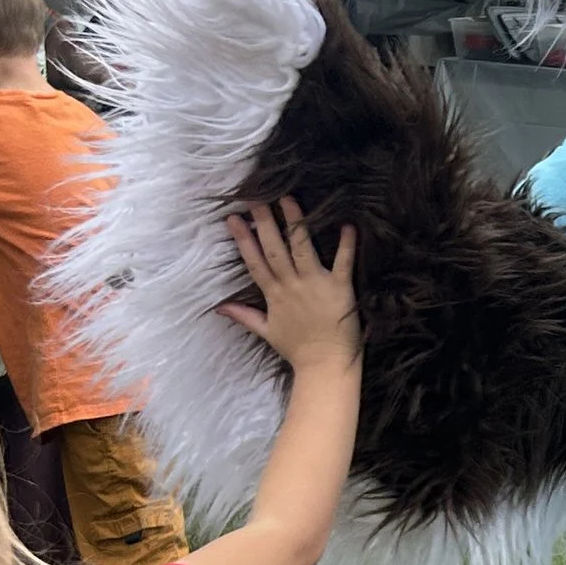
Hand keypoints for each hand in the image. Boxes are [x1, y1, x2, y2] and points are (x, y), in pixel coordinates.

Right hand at [217, 196, 357, 374]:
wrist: (325, 366)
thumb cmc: (298, 349)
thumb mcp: (266, 332)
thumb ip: (243, 315)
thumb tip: (218, 307)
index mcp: (274, 295)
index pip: (254, 261)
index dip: (243, 239)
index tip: (233, 218)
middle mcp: (292, 286)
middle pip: (274, 249)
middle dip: (264, 222)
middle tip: (256, 198)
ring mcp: (316, 285)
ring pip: (301, 249)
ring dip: (295, 223)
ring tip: (288, 200)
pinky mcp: (341, 289)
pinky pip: (343, 263)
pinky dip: (346, 245)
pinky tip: (347, 225)